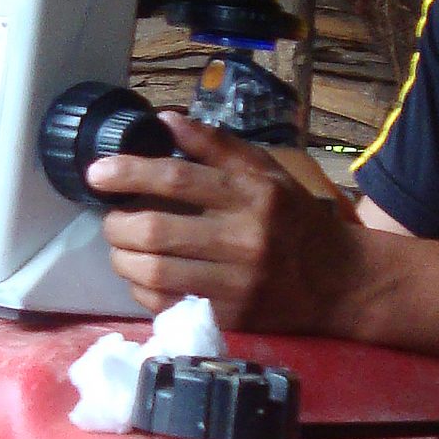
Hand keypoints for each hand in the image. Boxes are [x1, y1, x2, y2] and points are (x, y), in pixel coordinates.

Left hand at [85, 113, 362, 331]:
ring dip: (123, 259)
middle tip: (112, 218)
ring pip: (154, 272)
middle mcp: (244, 240)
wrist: (341, 282)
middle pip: (156, 230)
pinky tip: (145, 276)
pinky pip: (167, 305)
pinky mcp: (231, 318)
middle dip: (118, 223)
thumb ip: (216, 146)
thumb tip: (164, 120)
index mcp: (252, 196)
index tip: (97, 173)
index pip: (176, 179)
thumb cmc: (296, 220)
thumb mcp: (267, 171)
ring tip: (122, 248)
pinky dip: (143, 290)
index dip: (129, 173)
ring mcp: (236, 284)